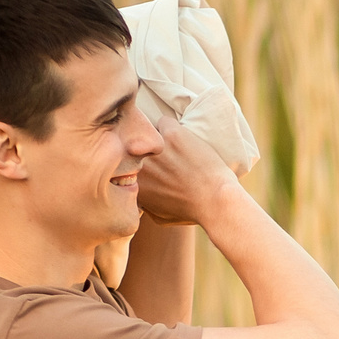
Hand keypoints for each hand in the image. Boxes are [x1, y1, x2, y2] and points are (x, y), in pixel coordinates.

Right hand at [132, 110, 238, 227]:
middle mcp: (138, 164)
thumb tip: (139, 195)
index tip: (151, 165)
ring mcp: (152, 148)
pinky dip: (173, 129)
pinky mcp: (171, 134)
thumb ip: (144, 203)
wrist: (215, 201)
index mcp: (132, 184)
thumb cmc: (191, 211)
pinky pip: (164, 122)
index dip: (136, 162)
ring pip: (148, 132)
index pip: (123, 163)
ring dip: (159, 138)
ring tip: (177, 150)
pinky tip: (184, 142)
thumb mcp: (160, 216)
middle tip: (165, 157)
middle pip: (133, 145)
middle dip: (144, 150)